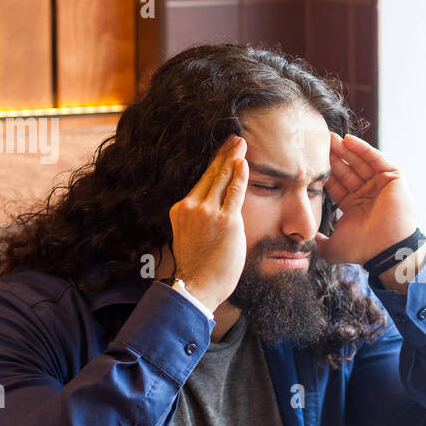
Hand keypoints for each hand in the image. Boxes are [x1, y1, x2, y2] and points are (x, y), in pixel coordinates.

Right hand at [168, 135, 249, 311]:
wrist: (197, 286)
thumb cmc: (197, 269)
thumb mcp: (189, 238)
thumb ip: (197, 222)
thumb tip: (210, 216)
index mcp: (181, 210)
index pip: (200, 182)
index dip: (212, 165)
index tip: (220, 153)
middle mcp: (192, 207)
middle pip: (210, 174)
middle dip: (223, 155)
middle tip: (233, 139)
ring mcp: (208, 212)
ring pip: (222, 179)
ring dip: (232, 158)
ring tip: (240, 144)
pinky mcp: (226, 220)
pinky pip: (234, 192)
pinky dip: (240, 175)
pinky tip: (244, 162)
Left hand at [316, 132, 419, 264]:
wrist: (386, 250)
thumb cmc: (362, 249)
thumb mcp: (332, 248)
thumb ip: (318, 243)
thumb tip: (305, 241)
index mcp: (355, 207)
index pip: (337, 184)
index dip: (325, 173)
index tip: (310, 161)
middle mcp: (368, 195)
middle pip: (348, 170)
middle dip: (334, 157)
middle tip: (318, 142)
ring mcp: (382, 186)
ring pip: (361, 162)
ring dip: (346, 150)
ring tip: (330, 138)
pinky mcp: (395, 179)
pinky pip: (377, 159)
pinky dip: (363, 148)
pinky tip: (348, 139)